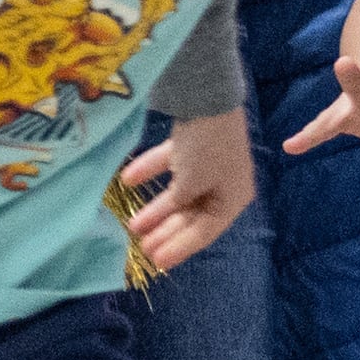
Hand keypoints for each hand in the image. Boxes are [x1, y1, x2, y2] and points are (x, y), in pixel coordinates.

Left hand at [120, 111, 254, 273]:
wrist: (206, 97)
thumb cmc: (205, 148)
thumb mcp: (190, 185)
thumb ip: (175, 206)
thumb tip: (159, 220)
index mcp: (233, 199)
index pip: (204, 233)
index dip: (179, 249)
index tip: (156, 262)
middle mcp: (224, 184)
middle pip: (191, 216)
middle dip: (165, 232)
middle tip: (141, 249)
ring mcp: (207, 163)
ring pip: (179, 194)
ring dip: (155, 209)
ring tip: (132, 225)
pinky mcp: (191, 144)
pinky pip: (169, 165)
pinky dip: (150, 171)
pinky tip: (126, 179)